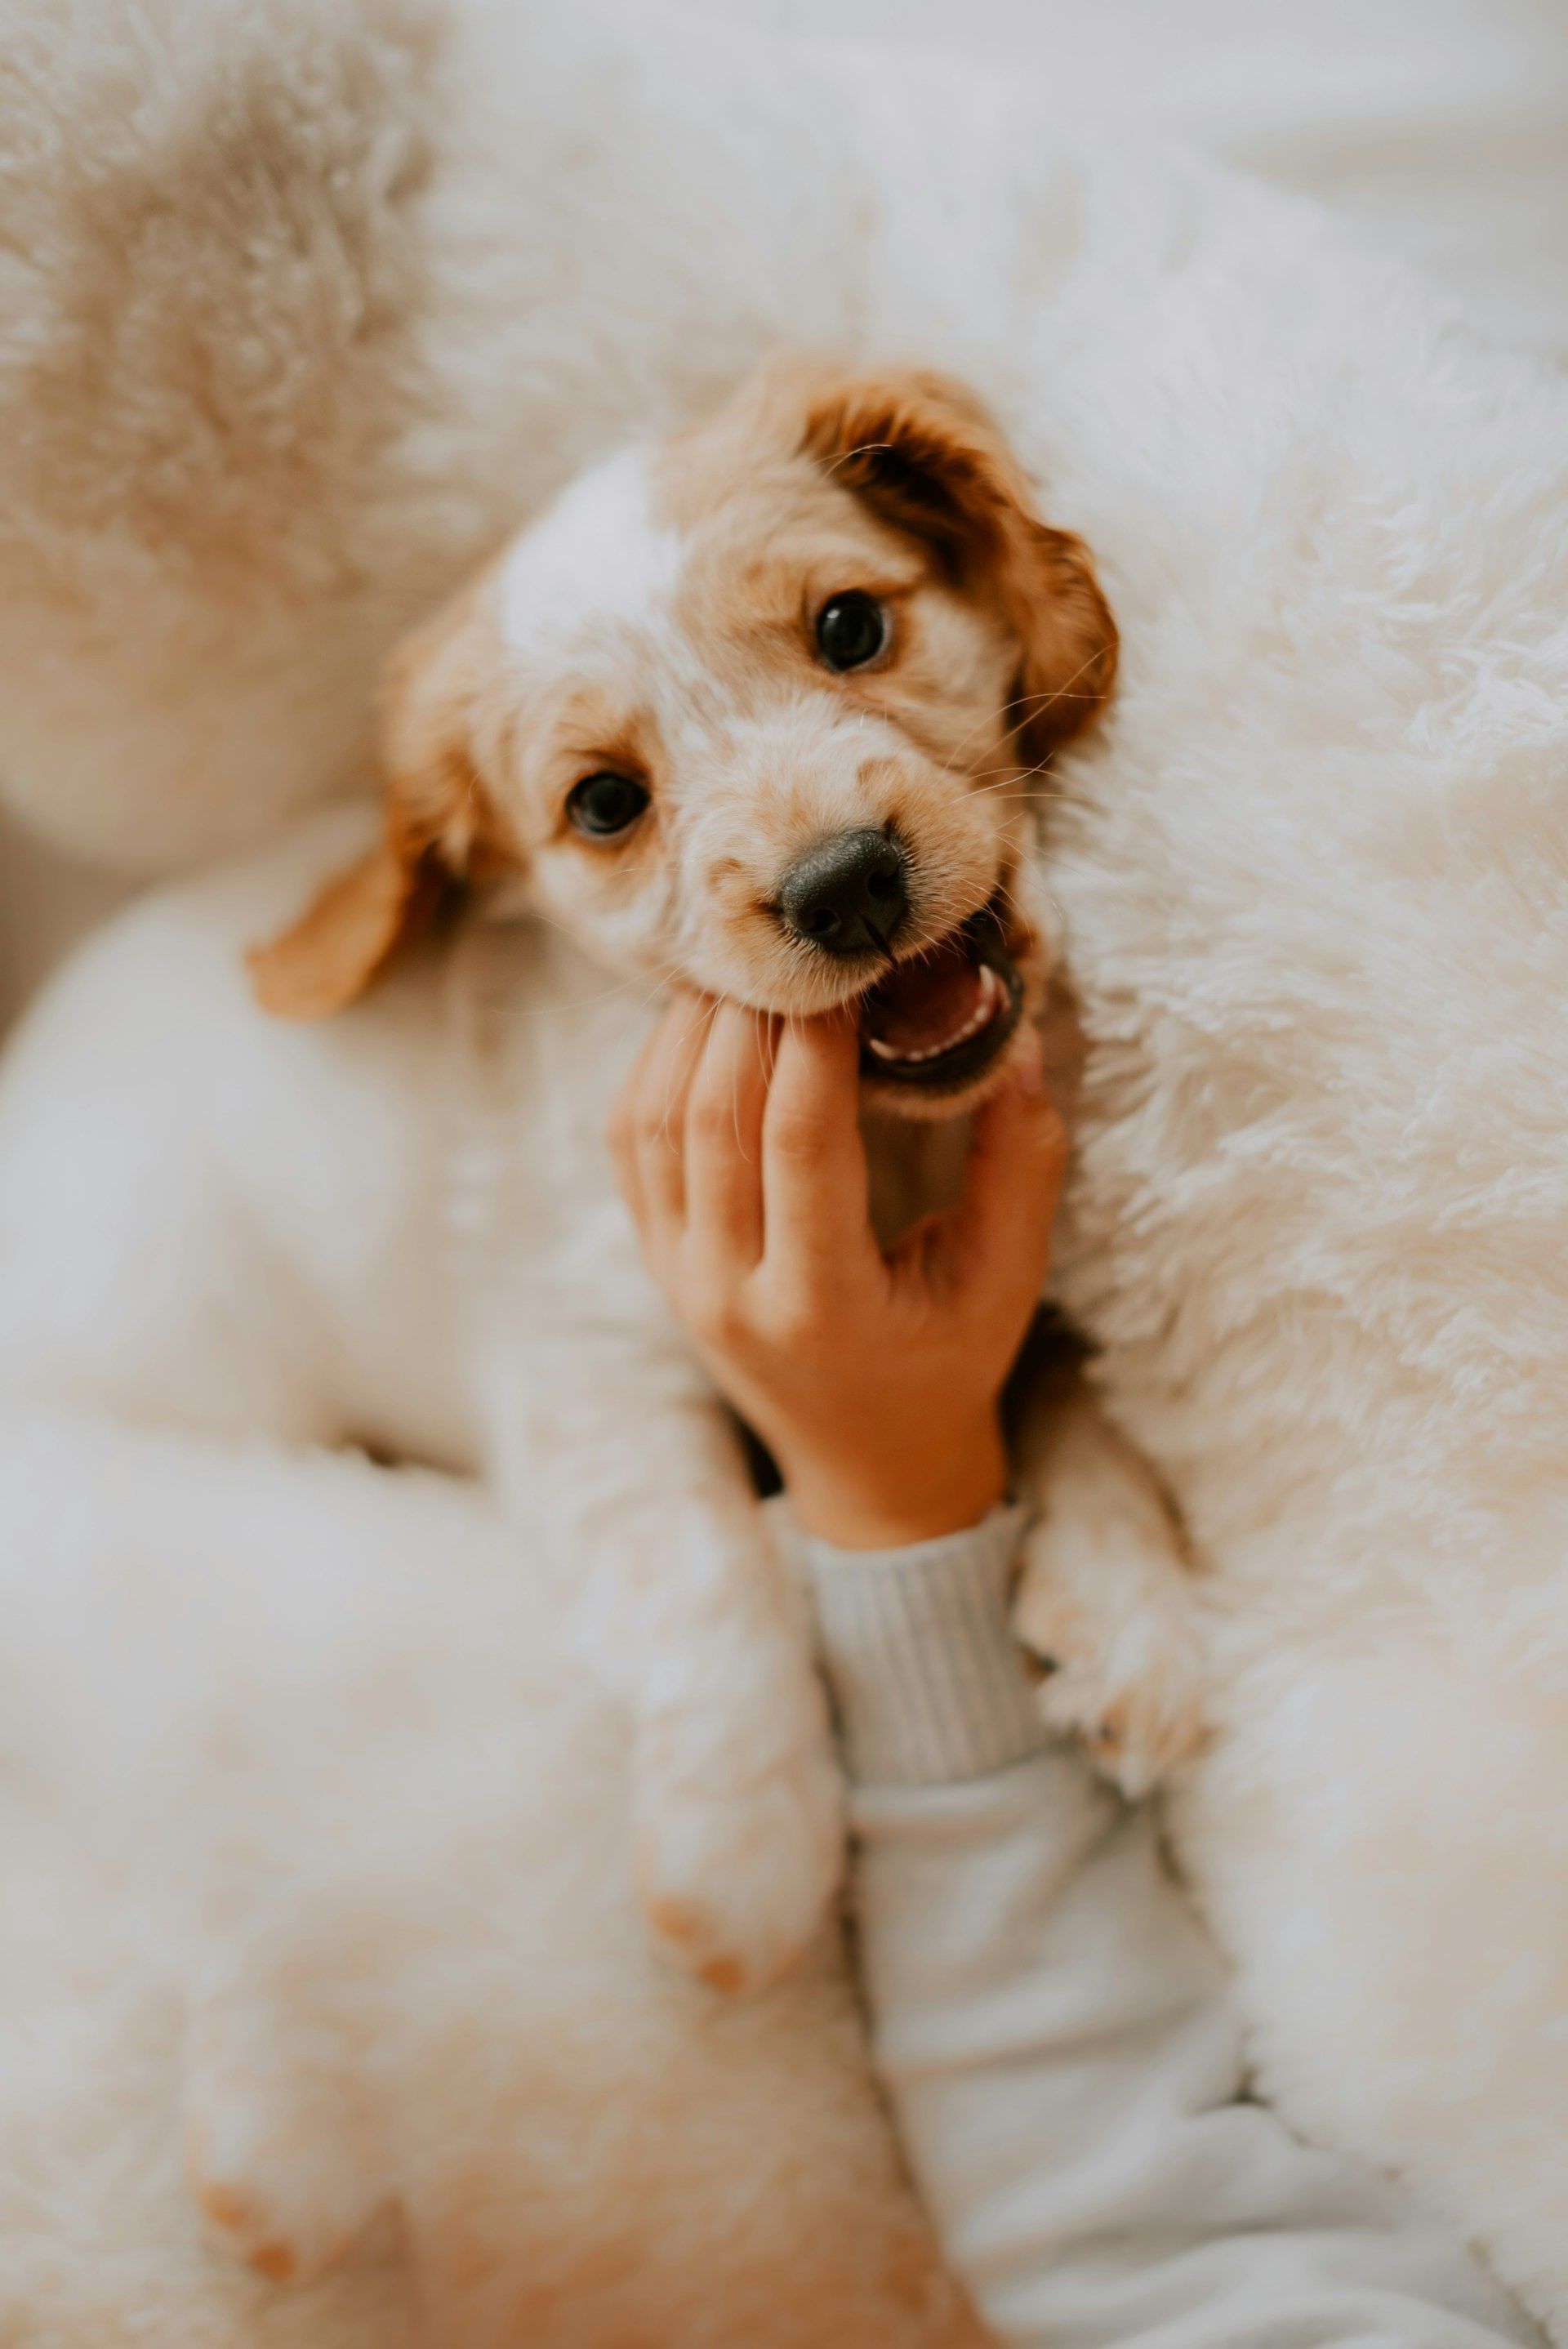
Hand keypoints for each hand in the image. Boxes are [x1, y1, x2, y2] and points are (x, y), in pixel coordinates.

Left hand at [609, 997, 1064, 1549]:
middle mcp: (726, 1292)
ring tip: (755, 971)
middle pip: (710, 1116)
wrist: (865, 1460)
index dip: (819, 1043)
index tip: (850, 970)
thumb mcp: (1004, 1282)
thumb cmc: (947, 1365)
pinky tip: (711, 1022)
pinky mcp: (654, 1256)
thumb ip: (1019, 1168)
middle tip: (797, 947)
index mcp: (820, 1306)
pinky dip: (658, 1064)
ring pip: (655, 1118)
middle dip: (752, 1016)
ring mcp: (676, 1275)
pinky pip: (631, 1139)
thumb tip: (1018, 1042)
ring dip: (696, 1028)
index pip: (802, 1145)